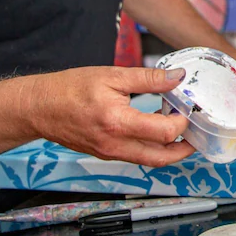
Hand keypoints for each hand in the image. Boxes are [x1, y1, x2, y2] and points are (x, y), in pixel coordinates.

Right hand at [24, 66, 193, 167]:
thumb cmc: (71, 89)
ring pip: (149, 160)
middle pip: (161, 158)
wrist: (39, 107)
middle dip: (185, 148)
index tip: (187, 107)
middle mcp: (115, 145)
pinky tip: (156, 129)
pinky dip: (152, 148)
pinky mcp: (105, 154)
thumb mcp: (113, 75)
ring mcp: (110, 153)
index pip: (164, 132)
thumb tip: (177, 76)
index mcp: (118, 123)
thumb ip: (148, 78)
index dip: (182, 121)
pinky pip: (136, 156)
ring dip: (170, 150)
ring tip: (180, 131)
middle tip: (196, 133)